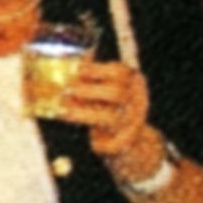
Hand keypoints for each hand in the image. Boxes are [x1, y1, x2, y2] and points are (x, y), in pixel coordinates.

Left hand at [63, 61, 168, 177]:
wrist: (134, 141)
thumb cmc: (113, 108)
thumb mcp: (107, 89)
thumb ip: (94, 77)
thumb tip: (75, 59)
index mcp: (134, 83)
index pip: (120, 72)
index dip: (97, 69)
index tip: (78, 70)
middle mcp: (137, 101)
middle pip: (117, 92)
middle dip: (89, 90)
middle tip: (67, 89)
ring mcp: (133, 122)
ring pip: (111, 117)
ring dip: (84, 113)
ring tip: (64, 111)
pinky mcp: (126, 142)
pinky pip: (109, 142)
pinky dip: (93, 139)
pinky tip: (81, 132)